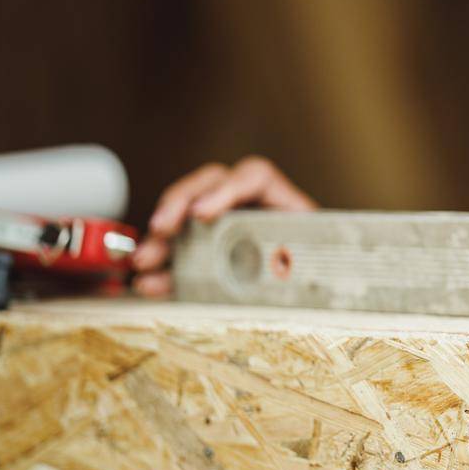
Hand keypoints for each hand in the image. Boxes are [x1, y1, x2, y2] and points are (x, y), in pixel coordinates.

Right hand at [130, 156, 315, 296]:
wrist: (324, 293)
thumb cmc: (325, 272)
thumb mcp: (320, 262)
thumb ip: (302, 261)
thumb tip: (284, 268)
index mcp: (283, 200)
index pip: (254, 176)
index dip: (226, 190)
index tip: (203, 214)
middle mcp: (250, 205)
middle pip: (208, 185)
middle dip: (179, 204)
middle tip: (160, 230)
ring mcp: (225, 225)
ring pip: (185, 217)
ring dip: (161, 238)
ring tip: (143, 262)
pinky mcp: (208, 252)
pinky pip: (179, 253)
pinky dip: (162, 269)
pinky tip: (147, 285)